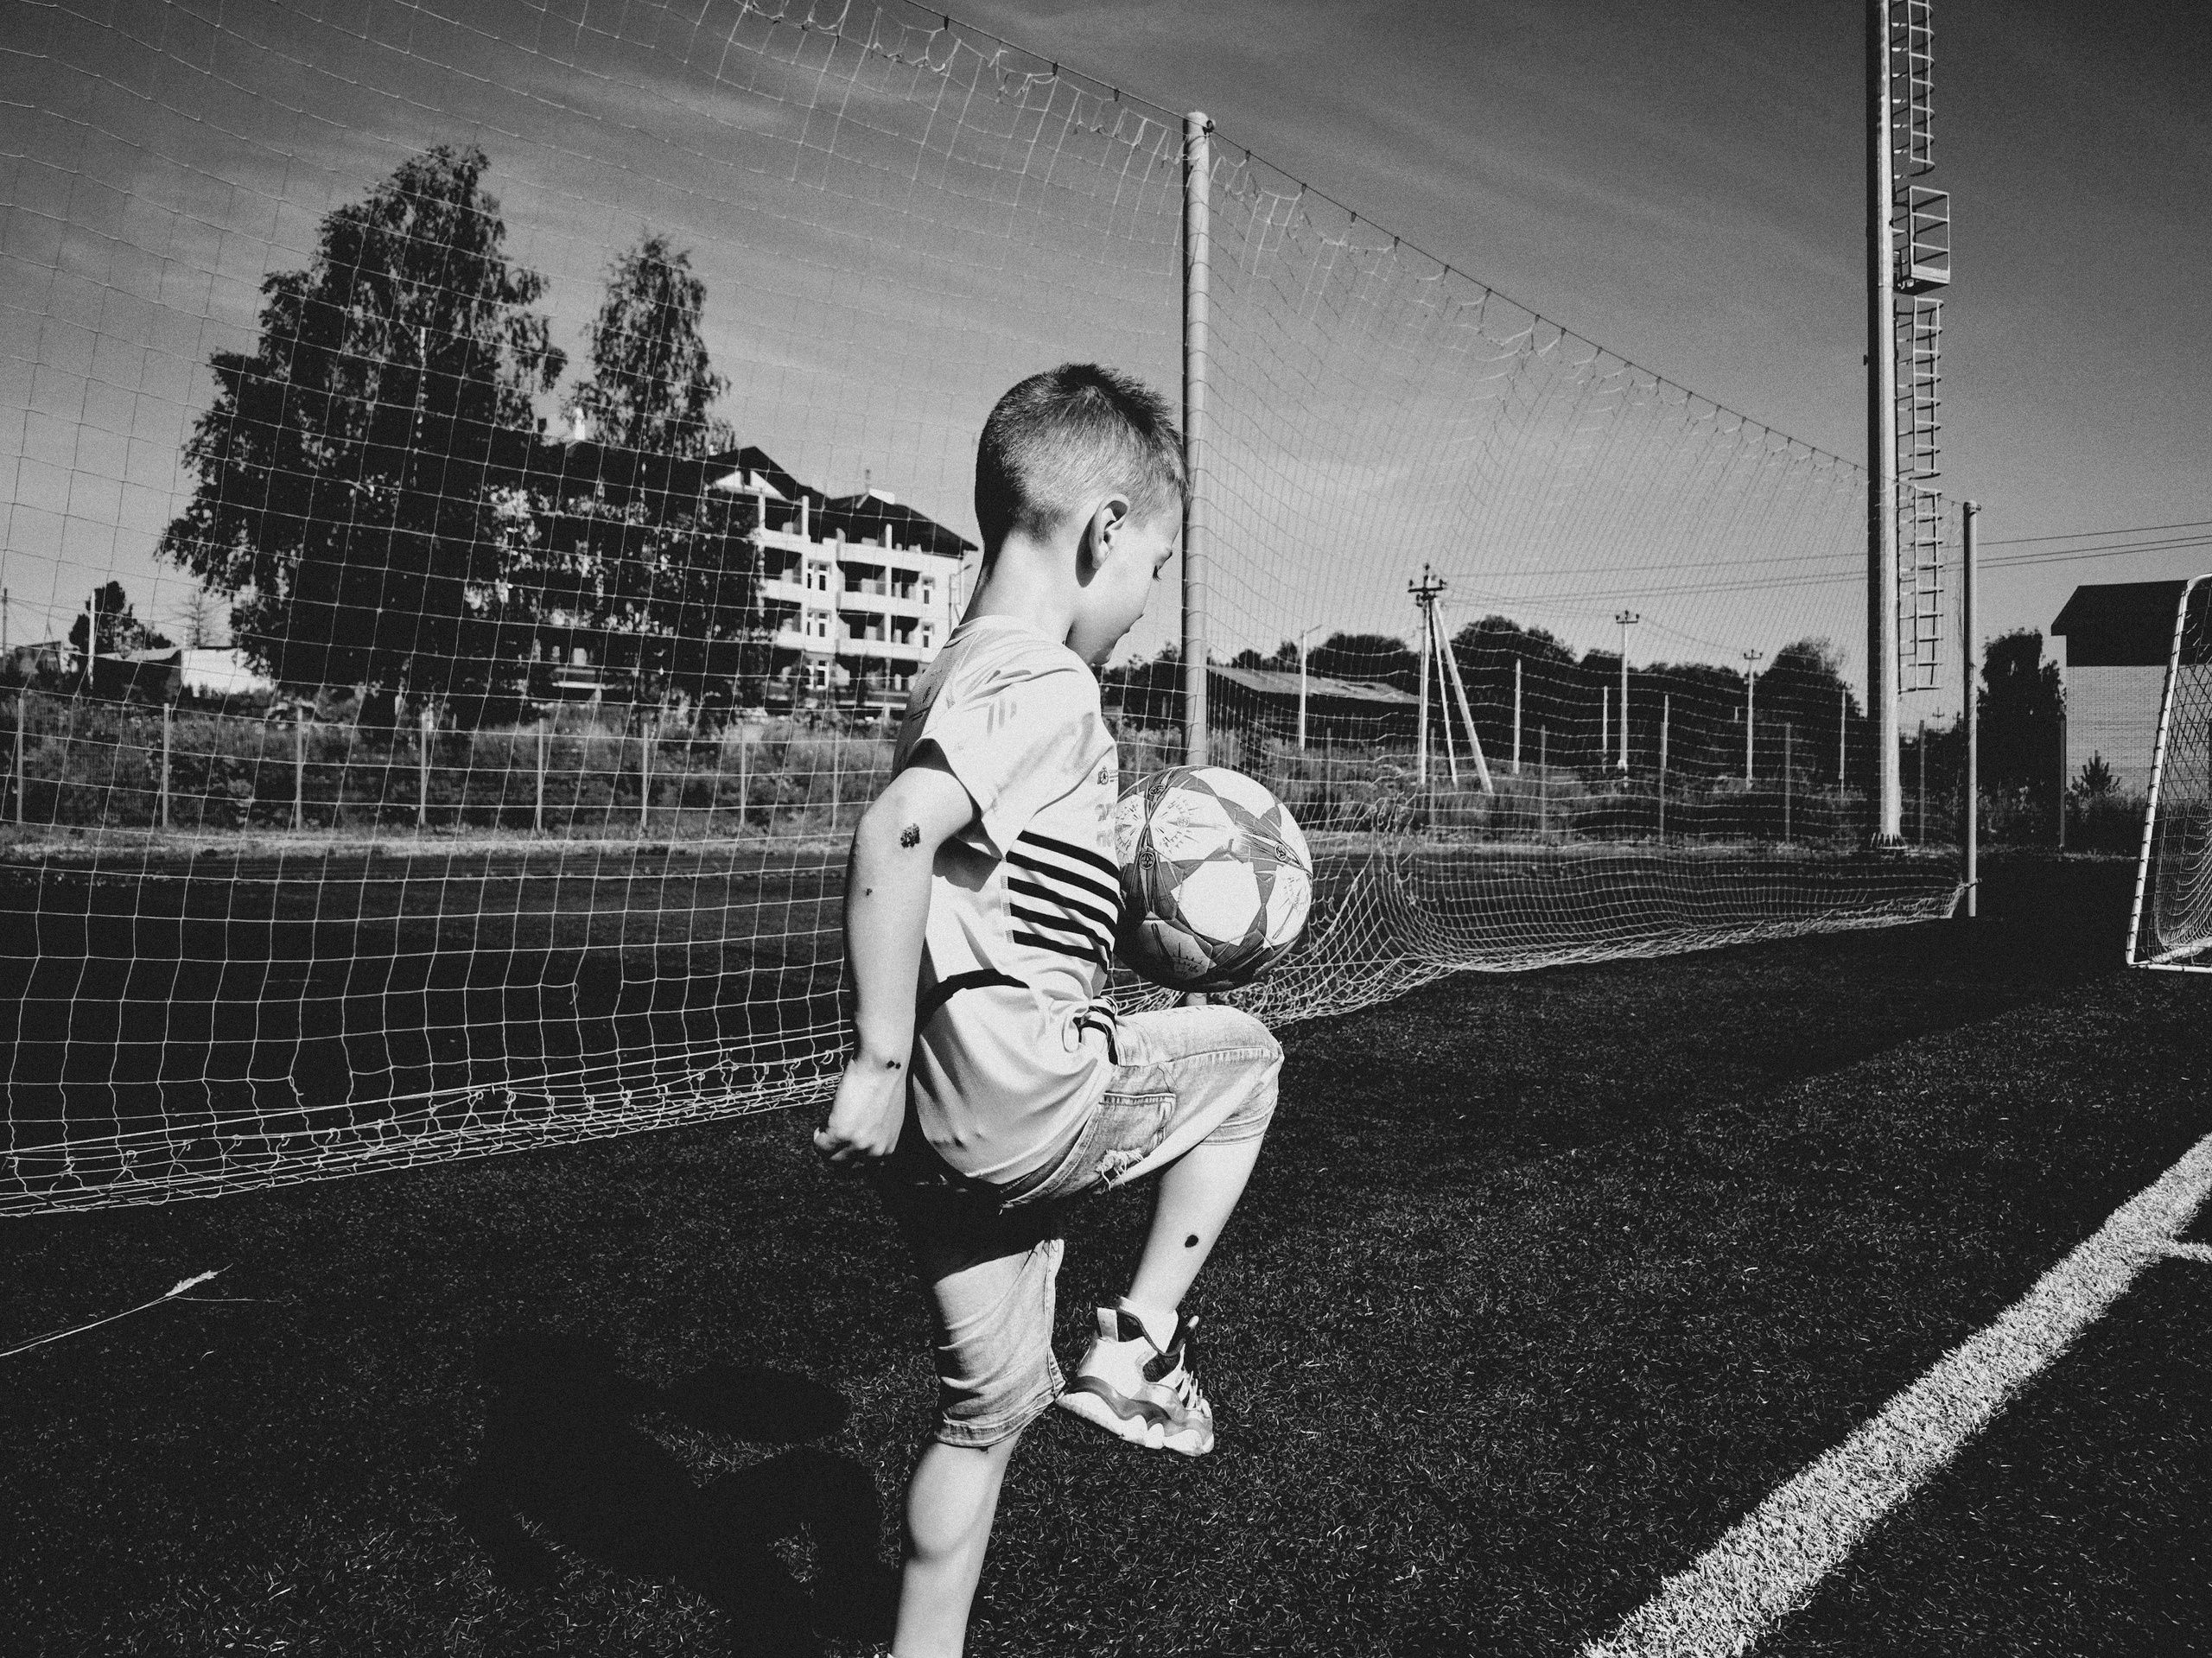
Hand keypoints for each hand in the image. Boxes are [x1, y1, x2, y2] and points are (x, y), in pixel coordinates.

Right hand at [813, 1054, 907, 1169]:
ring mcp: (857, 1144)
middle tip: (832, 1134)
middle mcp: (875, 1152)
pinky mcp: (841, 1132)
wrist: (884, 1065)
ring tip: (829, 1125)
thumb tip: (859, 1137)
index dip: (849, 1154)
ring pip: (829, 1159)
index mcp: (888, 1149)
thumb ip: (877, 1134)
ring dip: (825, 1144)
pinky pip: (819, 1144)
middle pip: (843, 1167)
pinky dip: (817, 1133)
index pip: (863, 1169)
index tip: (844, 1142)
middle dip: (835, 1152)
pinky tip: (825, 1119)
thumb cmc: (887, 1083)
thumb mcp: (889, 1118)